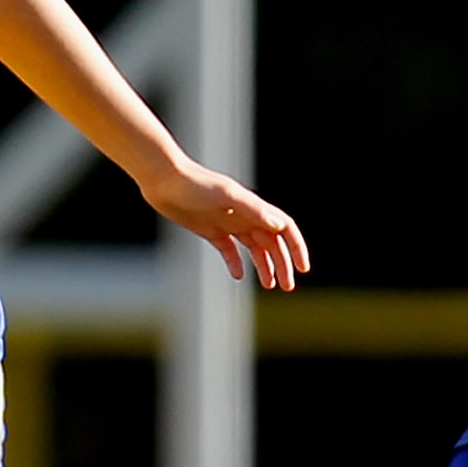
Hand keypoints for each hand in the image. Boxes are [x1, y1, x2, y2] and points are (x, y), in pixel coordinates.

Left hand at [139, 160, 310, 290]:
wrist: (164, 179)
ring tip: (270, 285)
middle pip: (272, 243)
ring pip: (254, 248)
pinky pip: (229, 250)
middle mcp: (244, 216)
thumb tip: (279, 225)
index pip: (284, 228)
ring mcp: (228, 223)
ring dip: (264, 266)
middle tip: (286, 287)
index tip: (303, 268)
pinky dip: (236, 263)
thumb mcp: (226, 196)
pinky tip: (238, 276)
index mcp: (253, 208)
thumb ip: (253, 209)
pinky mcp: (210, 230)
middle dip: (283, 264)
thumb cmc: (196, 184)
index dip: (296, 247)